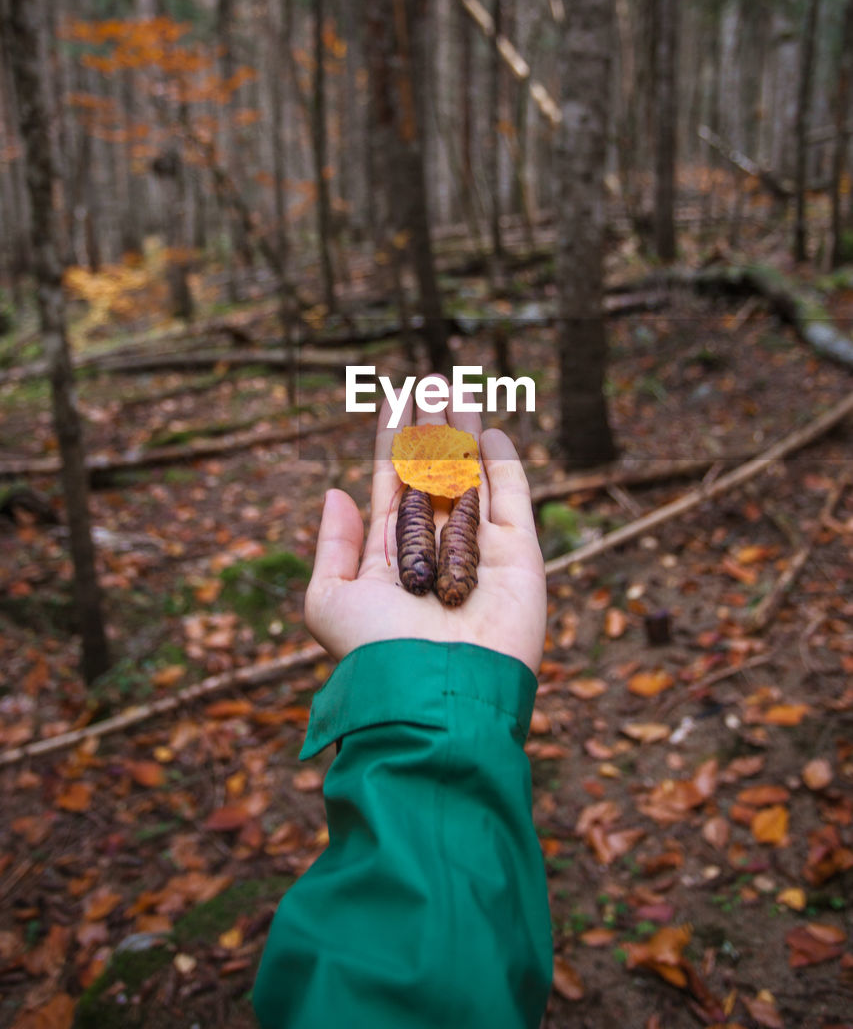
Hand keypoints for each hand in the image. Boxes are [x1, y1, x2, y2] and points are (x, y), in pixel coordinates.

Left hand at [304, 390, 546, 674]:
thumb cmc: (374, 649)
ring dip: (463, 432)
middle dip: (430, 426)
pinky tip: (488, 431)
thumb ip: (334, 545)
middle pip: (434, 471)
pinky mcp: (519, 557)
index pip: (393, 482)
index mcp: (392, 555)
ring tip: (455, 386)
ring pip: (472, 475)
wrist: (435, 693)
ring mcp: (479, 550)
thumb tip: (336, 492)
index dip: (393, 439)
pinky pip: (512, 501)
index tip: (393, 396)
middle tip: (430, 378)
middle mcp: (436, 547)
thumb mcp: (329, 599)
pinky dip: (504, 465)